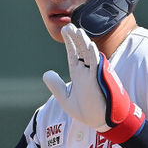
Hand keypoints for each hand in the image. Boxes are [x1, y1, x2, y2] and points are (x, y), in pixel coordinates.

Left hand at [42, 24, 143, 141]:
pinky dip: (93, 55)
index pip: (73, 54)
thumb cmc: (87, 111)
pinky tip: (89, 45)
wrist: (101, 121)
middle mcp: (87, 71)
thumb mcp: (66, 99)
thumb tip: (46, 73)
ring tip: (77, 31)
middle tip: (68, 26)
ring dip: (83, 43)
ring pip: (89, 55)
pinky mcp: (101, 79)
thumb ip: (56, 86)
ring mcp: (94, 74)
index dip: (69, 42)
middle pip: (80, 50)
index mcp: (79, 74)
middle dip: (75, 38)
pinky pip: (98, 65)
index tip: (65, 30)